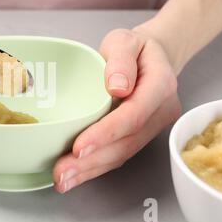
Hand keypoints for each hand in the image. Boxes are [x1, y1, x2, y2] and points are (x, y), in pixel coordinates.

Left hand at [53, 28, 181, 192]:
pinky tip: (75, 175)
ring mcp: (152, 127)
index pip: (133, 115)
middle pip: (126, 143)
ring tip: (62, 181)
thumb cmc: (134, 48)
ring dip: (90, 170)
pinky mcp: (139, 135)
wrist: (150, 57)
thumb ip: (121, 60)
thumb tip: (117, 87)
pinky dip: (95, 167)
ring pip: (122, 154)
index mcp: (160, 85)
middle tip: (61, 174)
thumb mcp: (125, 40)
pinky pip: (118, 154)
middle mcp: (160, 111)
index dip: (106, 134)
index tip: (79, 148)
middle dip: (91, 161)